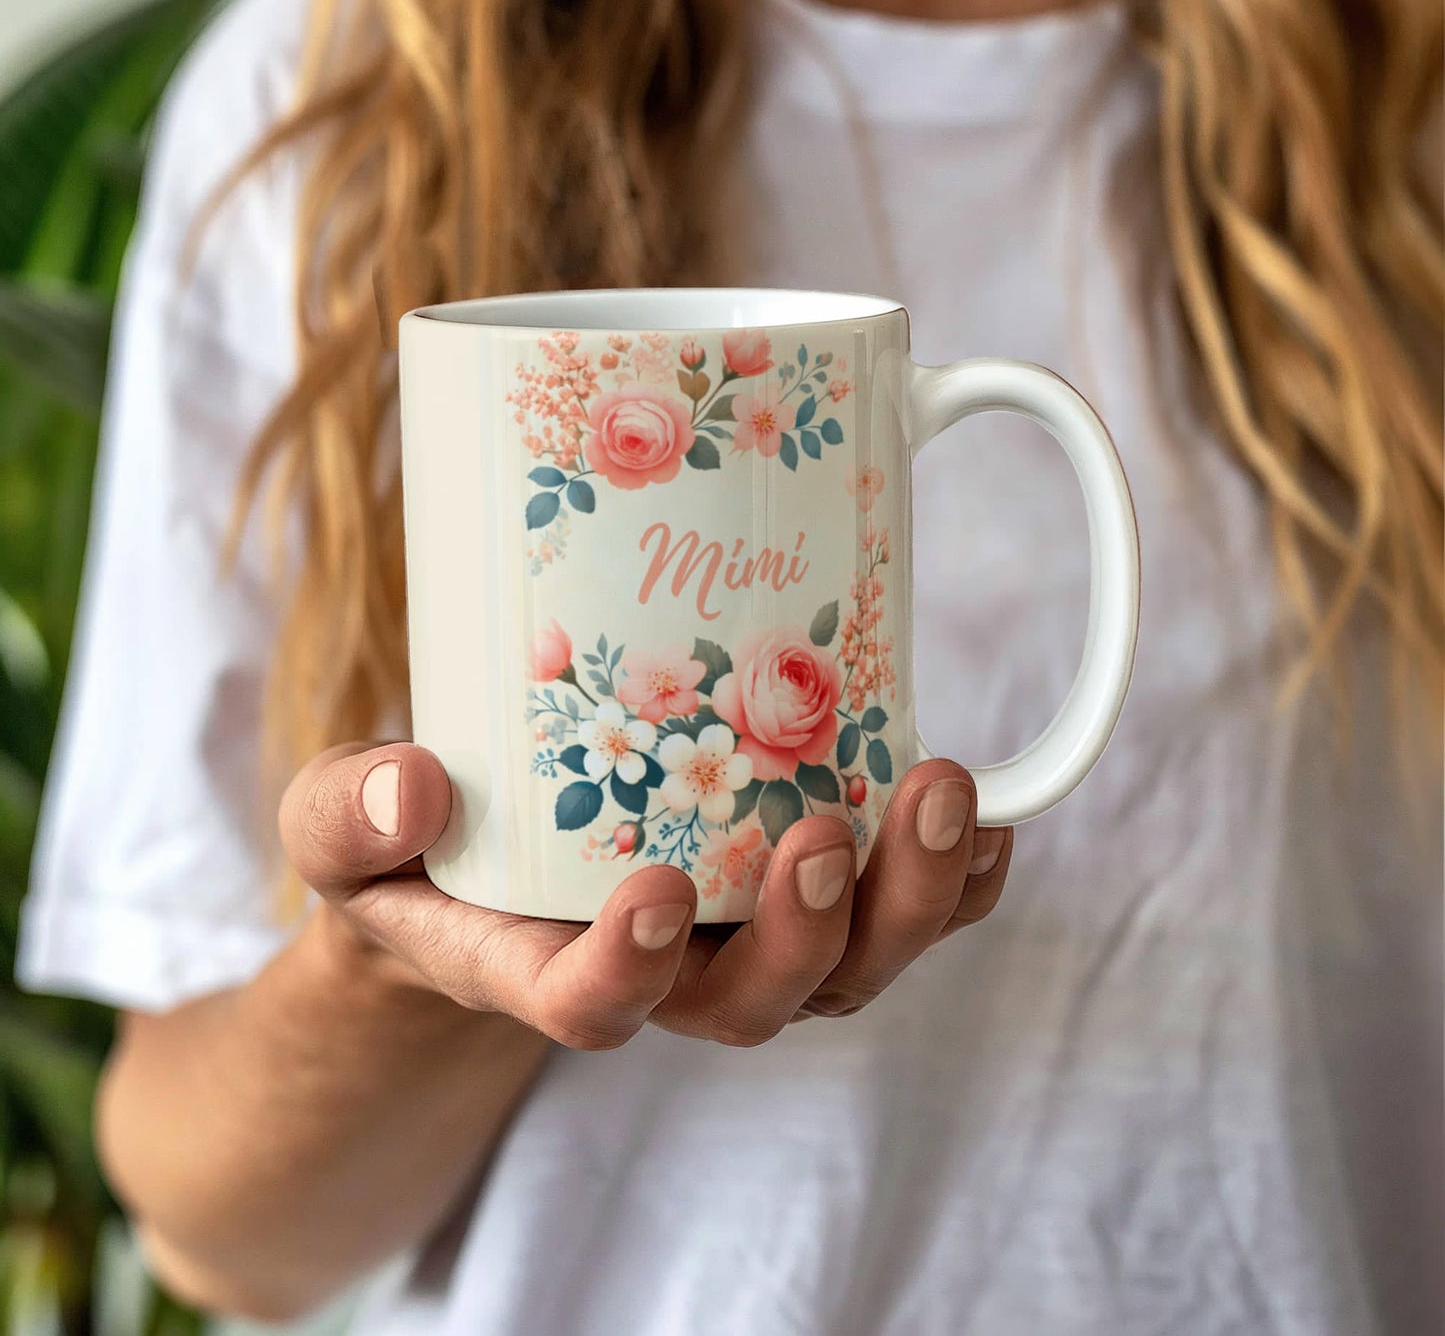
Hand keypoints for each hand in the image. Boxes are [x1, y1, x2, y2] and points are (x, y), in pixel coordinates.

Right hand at [281, 743, 1011, 1048]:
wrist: (480, 865)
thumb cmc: (412, 852)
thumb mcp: (342, 827)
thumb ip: (347, 813)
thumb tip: (412, 781)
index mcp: (537, 967)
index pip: (588, 1011)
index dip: (628, 976)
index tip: (655, 893)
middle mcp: (658, 975)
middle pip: (755, 1005)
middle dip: (806, 934)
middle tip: (825, 832)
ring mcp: (737, 942)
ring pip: (844, 969)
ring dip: (905, 899)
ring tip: (942, 794)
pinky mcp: (793, 896)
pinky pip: (893, 920)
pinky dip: (954, 887)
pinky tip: (989, 823)